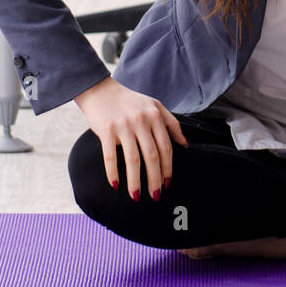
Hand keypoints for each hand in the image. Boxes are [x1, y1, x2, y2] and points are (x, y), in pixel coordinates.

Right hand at [74, 76, 189, 201]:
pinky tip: (115, 185)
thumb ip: (171, 123)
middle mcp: (141, 121)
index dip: (168, 167)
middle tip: (156, 195)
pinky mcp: (106, 130)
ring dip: (135, 181)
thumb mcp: (155, 105)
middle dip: (155, 179)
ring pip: (133, 159)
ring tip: (136, 196)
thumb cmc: (129, 101)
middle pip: (152, 156)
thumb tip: (185, 144)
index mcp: (155, 116)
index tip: (167, 183)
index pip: (166, 147)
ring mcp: (123, 126)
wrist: (100, 90)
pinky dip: (113, 172)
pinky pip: (110, 156)